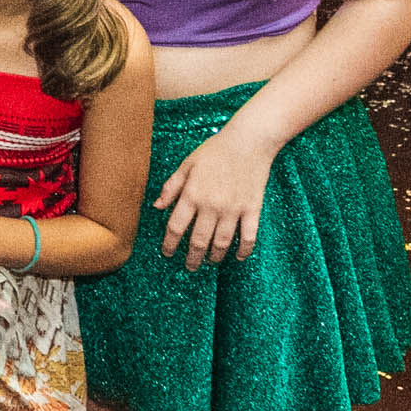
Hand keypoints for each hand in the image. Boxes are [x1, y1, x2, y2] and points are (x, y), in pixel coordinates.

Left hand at [155, 127, 275, 269]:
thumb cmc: (214, 151)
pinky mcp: (253, 210)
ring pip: (222, 243)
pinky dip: (244, 250)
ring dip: (214, 256)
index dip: (169, 244)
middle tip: (189, 267)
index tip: (167, 254)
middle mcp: (211, 206)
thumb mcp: (187, 165)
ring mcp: (234, 210)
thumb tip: (157, 207)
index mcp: (192, 195)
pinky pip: (249, 237)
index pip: (176, 227)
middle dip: (192, 258)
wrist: (248, 142)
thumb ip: (171, 187)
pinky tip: (238, 257)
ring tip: (209, 262)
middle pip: (198, 240)